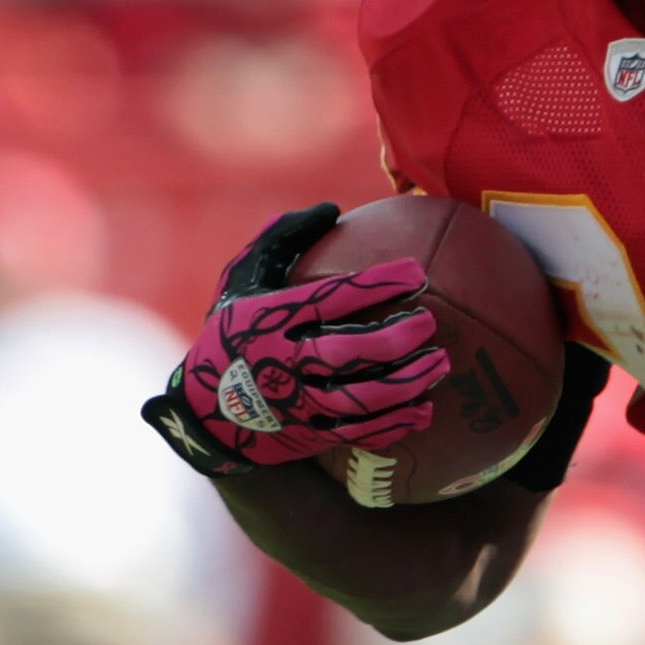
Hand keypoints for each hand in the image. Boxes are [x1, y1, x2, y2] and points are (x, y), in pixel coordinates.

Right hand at [142, 204, 448, 477]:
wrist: (204, 415)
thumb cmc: (231, 333)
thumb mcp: (241, 280)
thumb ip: (281, 239)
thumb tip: (332, 208)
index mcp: (270, 319)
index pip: (330, 298)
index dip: (376, 285)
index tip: (416, 273)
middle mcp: (283, 362)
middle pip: (345, 353)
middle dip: (393, 339)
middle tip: (428, 323)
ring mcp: (296, 404)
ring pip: (359, 398)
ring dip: (405, 384)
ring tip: (440, 364)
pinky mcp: (309, 436)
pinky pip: (357, 434)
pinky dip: (394, 425)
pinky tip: (425, 411)